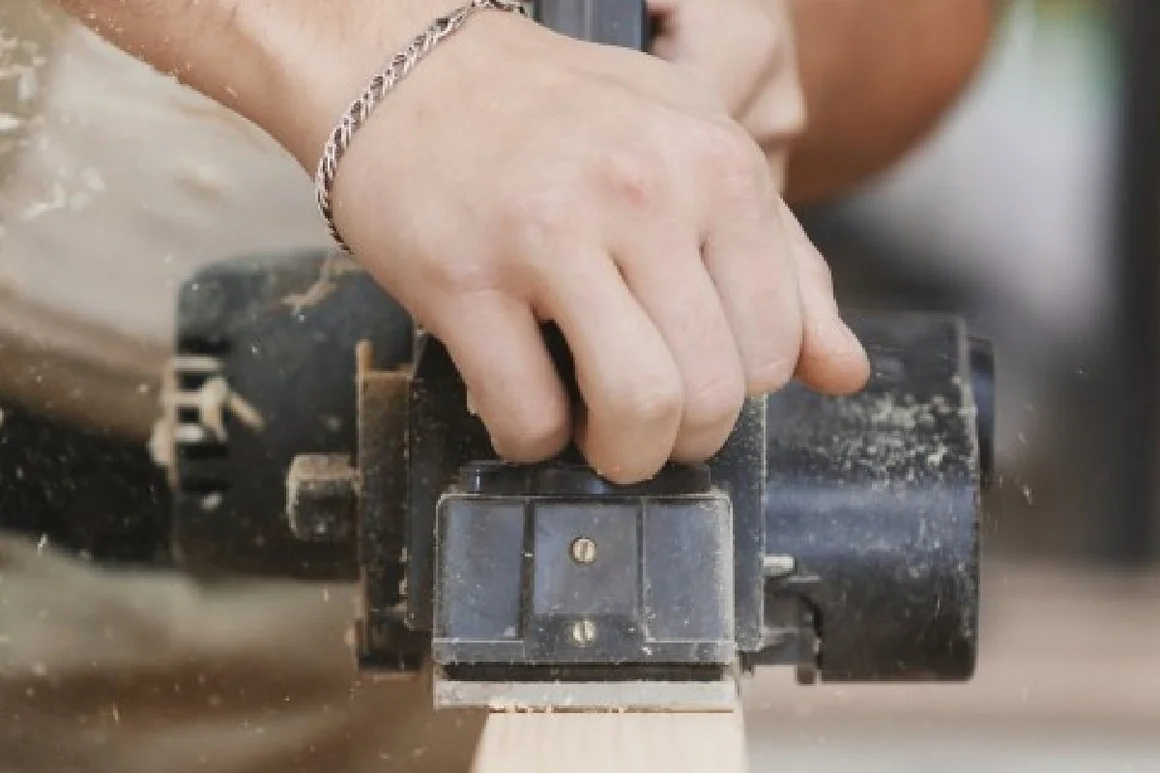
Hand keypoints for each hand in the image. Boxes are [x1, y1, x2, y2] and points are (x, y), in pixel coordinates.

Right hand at [318, 10, 867, 483]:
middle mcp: (645, 194)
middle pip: (712, 394)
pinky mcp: (464, 278)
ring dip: (621, 455)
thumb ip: (781, 264)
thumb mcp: (693, 158)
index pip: (774, 348)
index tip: (691, 382)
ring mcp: (550, 234)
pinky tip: (526, 406)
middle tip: (642, 424)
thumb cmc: (559, 122)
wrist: (409, 72)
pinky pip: (530, 416)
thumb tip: (846, 372)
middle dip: (680, 440)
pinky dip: (534, 440)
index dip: (735, 393)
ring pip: (637, 410)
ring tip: (596, 433)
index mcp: (719, 166)